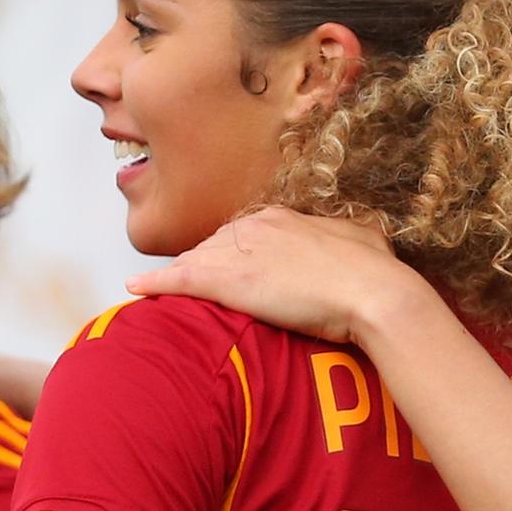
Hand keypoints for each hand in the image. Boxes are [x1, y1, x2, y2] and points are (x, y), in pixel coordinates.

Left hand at [130, 208, 414, 345]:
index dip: (232, 257)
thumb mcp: (363, 241)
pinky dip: (156, 283)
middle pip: (213, 247)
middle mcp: (255, 226)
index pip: (241, 235)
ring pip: (196, 262)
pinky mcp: (229, 281)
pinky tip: (135, 289)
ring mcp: (240, 251)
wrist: (374, 292)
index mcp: (283, 217)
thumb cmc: (376, 272)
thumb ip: (345, 237)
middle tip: (191, 289)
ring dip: (179, 278)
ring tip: (159, 294)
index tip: (229, 273)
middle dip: (202, 266)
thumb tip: (356, 238)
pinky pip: (180, 278)